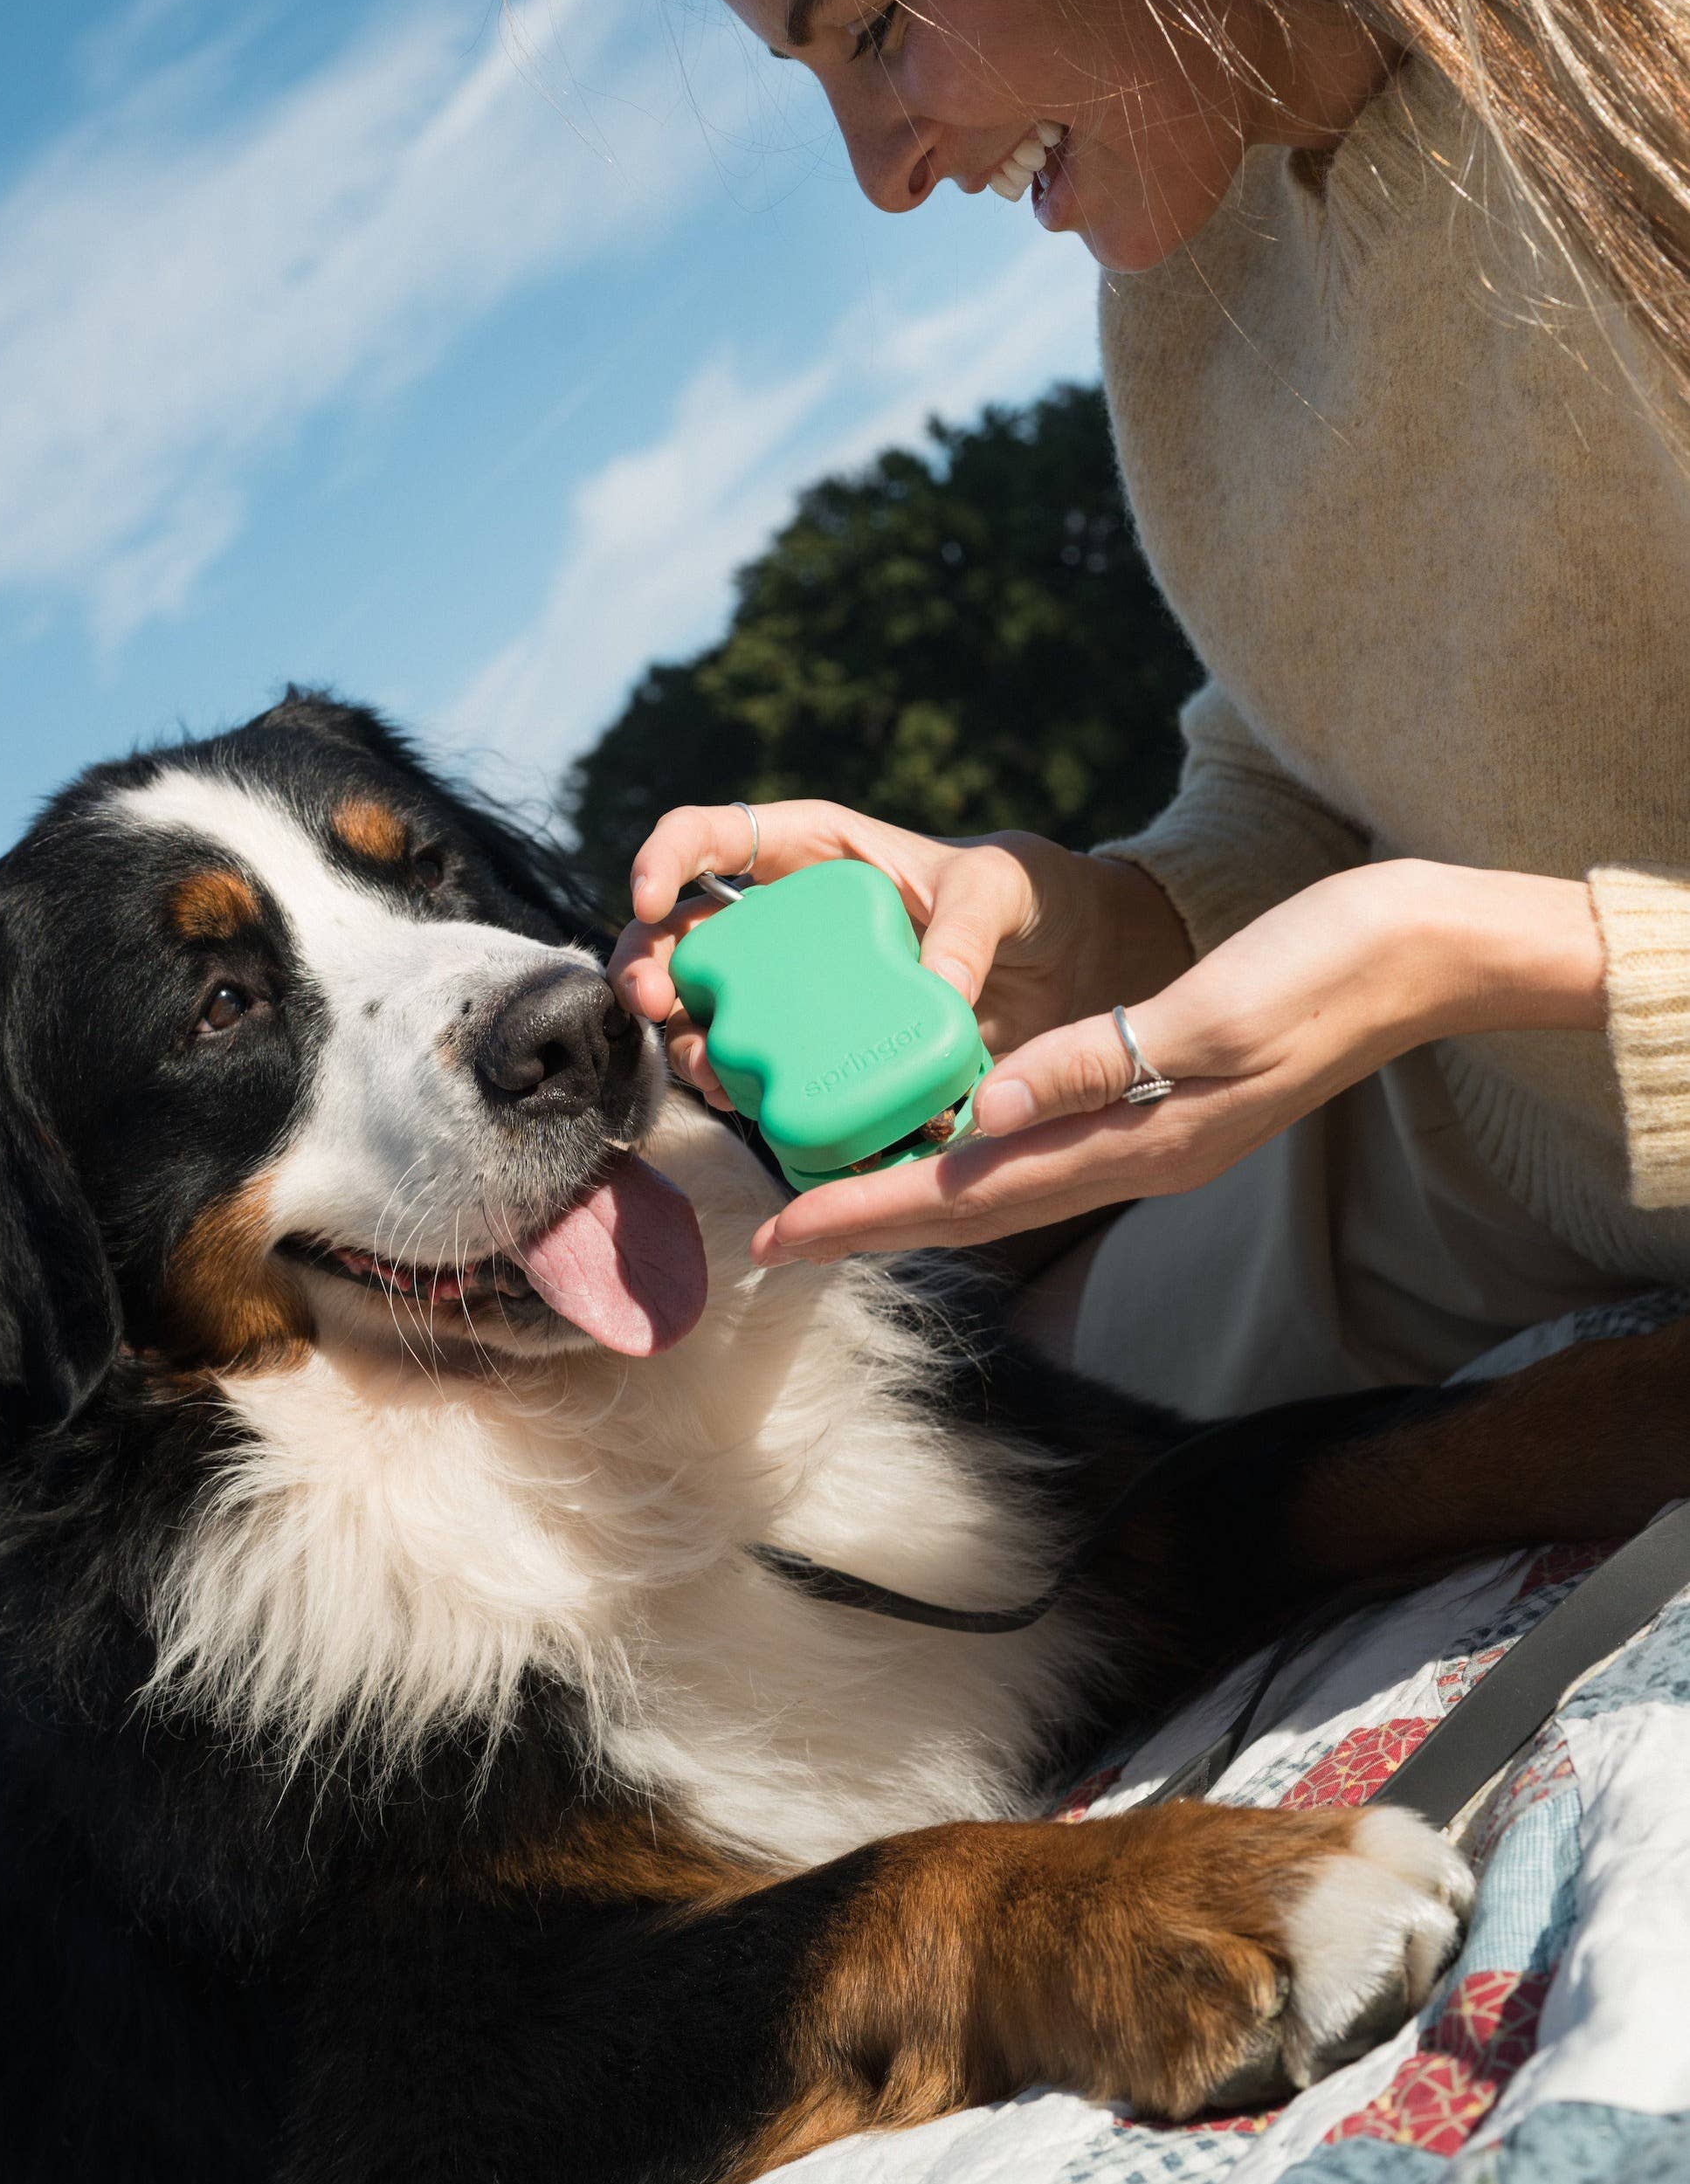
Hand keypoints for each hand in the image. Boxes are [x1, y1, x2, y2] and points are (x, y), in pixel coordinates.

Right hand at [612, 799, 1190, 1108]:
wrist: (1074, 970)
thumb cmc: (1033, 899)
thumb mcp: (1005, 889)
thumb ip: (969, 923)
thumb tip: (936, 990)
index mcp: (814, 853)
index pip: (714, 834)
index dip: (666, 855)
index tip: (652, 897)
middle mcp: (790, 919)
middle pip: (686, 932)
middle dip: (650, 963)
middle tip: (650, 1001)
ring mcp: (800, 989)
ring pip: (708, 1007)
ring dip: (684, 1036)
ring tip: (706, 1065)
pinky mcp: (824, 1048)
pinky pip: (763, 1068)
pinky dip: (742, 1087)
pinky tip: (745, 1103)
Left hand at [742, 859, 1606, 1264]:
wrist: (1419, 955)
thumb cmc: (1324, 966)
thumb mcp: (1212, 1011)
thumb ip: (1097, 1061)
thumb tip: (987, 1111)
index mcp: (1139, 1137)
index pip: (973, 1191)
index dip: (869, 1213)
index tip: (780, 1236)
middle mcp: (1135, 1153)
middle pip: (975, 1205)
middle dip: (871, 1221)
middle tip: (772, 1237)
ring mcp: (1152, 1136)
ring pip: (1006, 1184)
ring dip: (916, 1197)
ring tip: (833, 1198)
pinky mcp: (1163, 1103)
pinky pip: (1044, 1149)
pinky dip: (977, 1157)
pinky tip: (945, 1140)